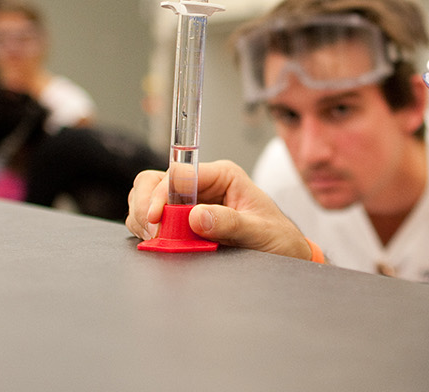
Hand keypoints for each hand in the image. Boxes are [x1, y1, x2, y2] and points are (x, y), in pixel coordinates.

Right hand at [126, 161, 312, 260]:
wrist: (284, 254)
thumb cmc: (277, 238)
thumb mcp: (260, 231)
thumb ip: (230, 224)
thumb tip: (197, 217)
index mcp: (222, 176)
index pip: (177, 173)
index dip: (160, 194)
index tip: (157, 218)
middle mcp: (201, 185)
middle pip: (153, 182)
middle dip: (146, 207)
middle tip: (152, 233)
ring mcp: (188, 203)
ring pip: (147, 201)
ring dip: (145, 222)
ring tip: (159, 241)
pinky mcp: (181, 222)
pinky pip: (152, 221)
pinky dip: (149, 233)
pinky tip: (161, 244)